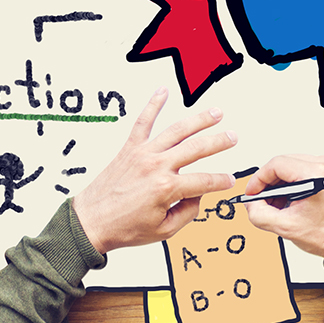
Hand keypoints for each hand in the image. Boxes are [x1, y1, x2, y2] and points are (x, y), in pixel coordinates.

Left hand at [70, 88, 235, 253]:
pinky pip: (143, 122)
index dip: (220, 181)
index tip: (229, 181)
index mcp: (166, 188)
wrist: (90, 222)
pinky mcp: (129, 149)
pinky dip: (153, 105)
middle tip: (233, 137)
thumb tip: (198, 196)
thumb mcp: (163, 230)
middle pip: (196, 148)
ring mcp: (143, 154)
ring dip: (199, 120)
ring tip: (216, 113)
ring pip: (176, 130)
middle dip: (219, 142)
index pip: (204, 181)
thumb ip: (187, 212)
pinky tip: (163, 92)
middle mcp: (156, 166)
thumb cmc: (123, 227)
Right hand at [240, 154, 323, 257]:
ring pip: (295, 166)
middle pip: (285, 163)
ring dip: (282, 183)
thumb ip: (260, 215)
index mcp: (318, 174)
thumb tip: (251, 204)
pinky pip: (306, 170)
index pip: (276, 164)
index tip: (252, 193)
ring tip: (279, 204)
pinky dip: (295, 183)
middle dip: (270, 182)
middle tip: (262, 200)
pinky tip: (292, 200)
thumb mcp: (288, 228)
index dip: (258, 179)